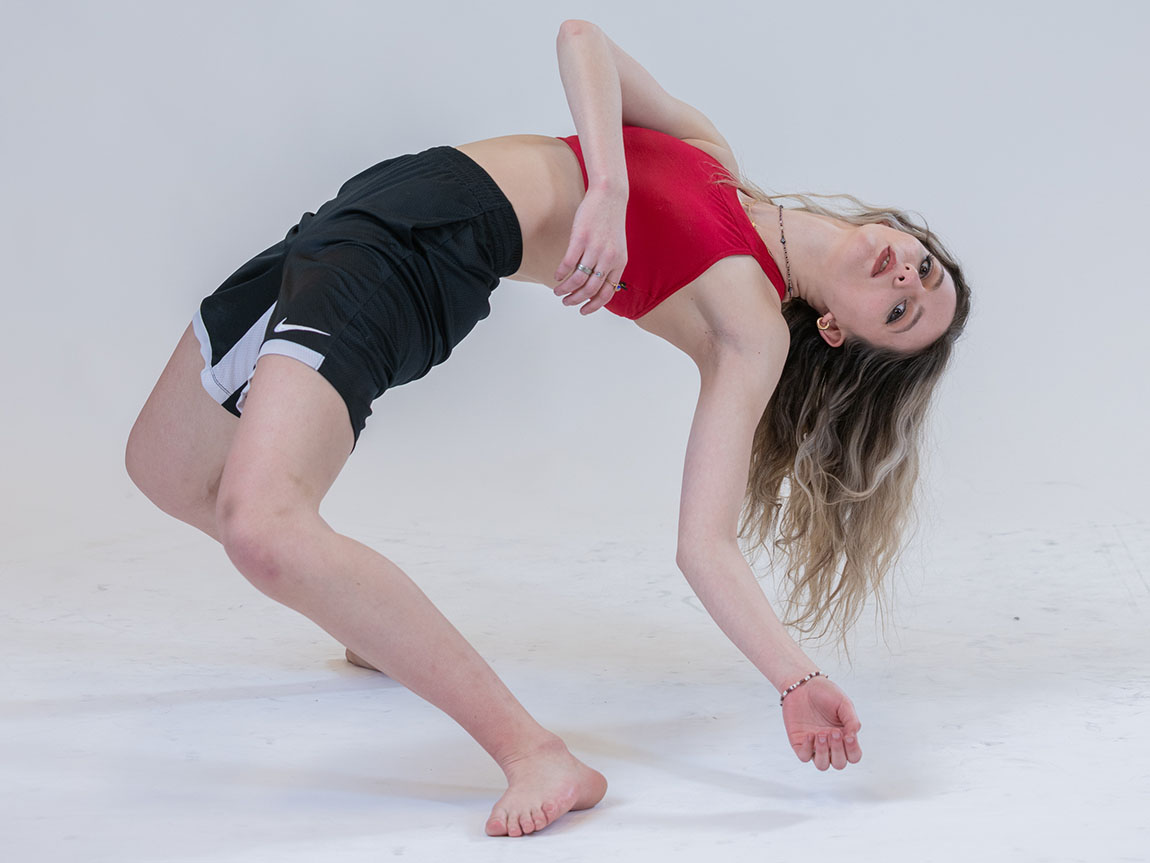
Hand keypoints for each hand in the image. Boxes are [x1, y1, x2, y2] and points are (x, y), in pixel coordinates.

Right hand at [553, 183, 627, 314]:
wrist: (609, 196)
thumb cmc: (610, 221)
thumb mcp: (616, 246)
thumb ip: (609, 264)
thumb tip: (595, 282)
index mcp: (619, 263)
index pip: (607, 293)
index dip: (594, 305)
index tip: (583, 310)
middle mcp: (608, 259)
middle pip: (590, 289)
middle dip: (576, 300)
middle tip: (566, 302)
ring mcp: (594, 249)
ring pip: (578, 279)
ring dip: (566, 290)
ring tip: (558, 291)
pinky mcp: (580, 239)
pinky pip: (568, 263)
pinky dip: (561, 273)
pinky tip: (557, 276)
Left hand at [781, 676, 862, 770]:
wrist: (802, 685)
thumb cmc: (825, 693)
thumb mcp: (844, 703)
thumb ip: (852, 720)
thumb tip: (854, 737)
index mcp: (844, 737)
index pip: (853, 756)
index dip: (853, 750)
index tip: (848, 736)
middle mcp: (831, 744)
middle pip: (839, 764)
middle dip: (838, 751)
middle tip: (833, 732)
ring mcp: (815, 745)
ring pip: (822, 765)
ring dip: (823, 753)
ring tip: (821, 735)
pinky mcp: (800, 743)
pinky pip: (804, 757)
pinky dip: (808, 749)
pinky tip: (810, 734)